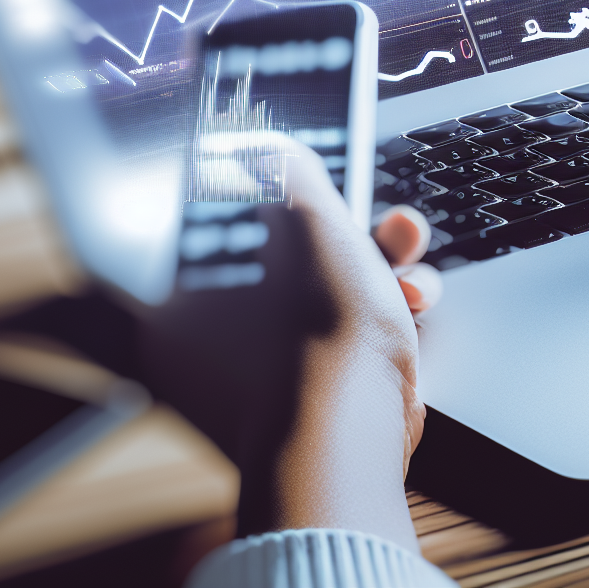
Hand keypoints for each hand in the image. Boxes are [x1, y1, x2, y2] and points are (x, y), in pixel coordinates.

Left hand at [143, 141, 432, 547]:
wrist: (346, 446)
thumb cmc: (314, 339)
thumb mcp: (305, 220)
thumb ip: (285, 168)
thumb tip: (267, 142)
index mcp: (177, 293)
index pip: (215, 219)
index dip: (270, 190)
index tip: (308, 175)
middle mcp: (205, 339)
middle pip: (278, 256)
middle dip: (345, 229)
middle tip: (375, 218)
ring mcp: (255, 376)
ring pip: (319, 295)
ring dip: (379, 267)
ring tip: (409, 262)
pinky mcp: (305, 402)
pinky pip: (341, 338)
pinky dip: (380, 315)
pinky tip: (412, 306)